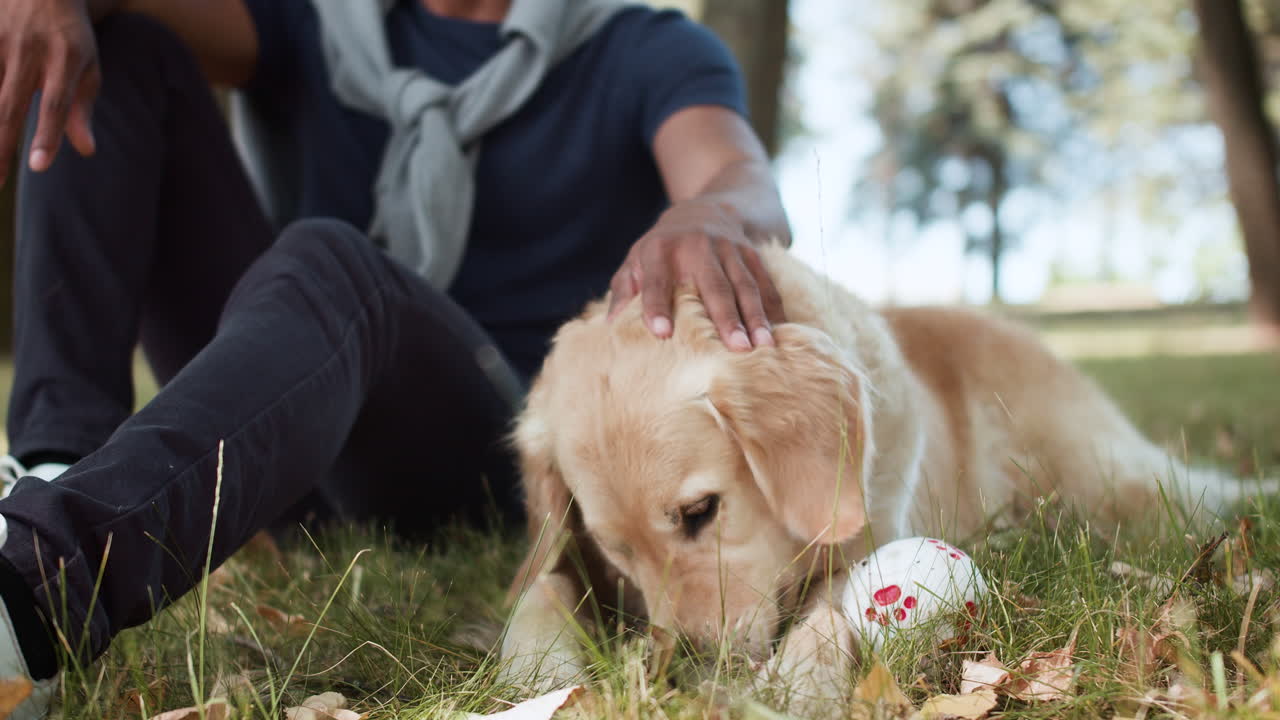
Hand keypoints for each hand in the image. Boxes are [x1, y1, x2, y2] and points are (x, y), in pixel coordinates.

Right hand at [0, 0, 100, 186]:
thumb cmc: (68, 34)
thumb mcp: (86, 66)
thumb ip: (82, 108)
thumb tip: (86, 150)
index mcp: (65, 59)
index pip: (55, 104)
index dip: (47, 136)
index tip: (38, 167)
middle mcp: (28, 50)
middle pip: (10, 106)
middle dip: (1, 147)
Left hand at [607, 199, 785, 351]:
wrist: (704, 209)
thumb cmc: (662, 248)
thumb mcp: (636, 260)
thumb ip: (624, 290)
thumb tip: (610, 327)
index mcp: (660, 250)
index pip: (657, 280)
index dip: (657, 305)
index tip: (661, 333)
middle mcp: (697, 247)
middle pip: (713, 286)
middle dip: (725, 317)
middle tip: (735, 347)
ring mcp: (730, 249)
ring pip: (745, 285)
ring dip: (756, 316)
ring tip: (763, 346)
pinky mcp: (752, 254)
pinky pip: (765, 283)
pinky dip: (774, 308)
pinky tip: (780, 331)